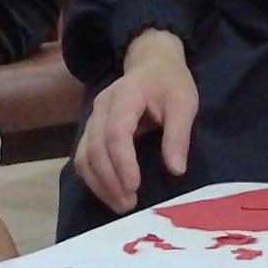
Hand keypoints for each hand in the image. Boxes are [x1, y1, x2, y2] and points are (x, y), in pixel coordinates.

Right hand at [75, 31, 198, 212]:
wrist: (151, 63)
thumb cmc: (170, 83)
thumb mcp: (185, 103)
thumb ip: (178, 134)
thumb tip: (175, 170)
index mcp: (126, 96)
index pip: (116, 133)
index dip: (122, 163)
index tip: (135, 187)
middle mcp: (102, 107)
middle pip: (95, 148)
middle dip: (110, 180)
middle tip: (129, 204)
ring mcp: (93, 118)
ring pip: (84, 156)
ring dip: (99, 184)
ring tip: (121, 204)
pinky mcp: (91, 129)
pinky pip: (83, 157)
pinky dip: (93, 178)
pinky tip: (109, 193)